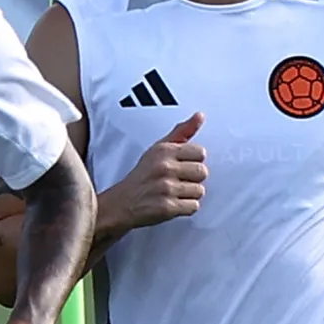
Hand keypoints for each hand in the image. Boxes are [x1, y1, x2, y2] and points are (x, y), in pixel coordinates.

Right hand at [101, 112, 207, 229]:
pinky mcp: (168, 207)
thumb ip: (181, 132)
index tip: (181, 165)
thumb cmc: (142, 176)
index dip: (193, 161)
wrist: (120, 204)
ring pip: (199, 191)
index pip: (200, 152)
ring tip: (173, 193)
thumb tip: (200, 116)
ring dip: (189, 195)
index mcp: (164, 150)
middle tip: (177, 181)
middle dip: (193, 179)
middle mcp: (165, 167)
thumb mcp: (158, 149)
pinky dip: (185, 208)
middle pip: (203, 172)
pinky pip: (194, 206)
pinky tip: (172, 203)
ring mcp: (167, 187)